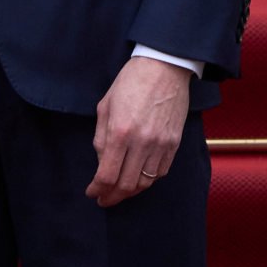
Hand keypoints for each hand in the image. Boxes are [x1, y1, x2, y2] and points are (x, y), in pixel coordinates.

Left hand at [88, 57, 191, 207]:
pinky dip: (148, 180)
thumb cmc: (131, 82)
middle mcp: (142, 142)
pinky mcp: (174, 143)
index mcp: (120, 132)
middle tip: (104, 199)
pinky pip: (161, 172)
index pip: (107, 175)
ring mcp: (161, 144)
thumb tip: (102, 163)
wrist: (164, 67)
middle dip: (112, 197)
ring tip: (120, 191)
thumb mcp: (105, 106)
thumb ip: (101, 138)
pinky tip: (138, 177)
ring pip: (145, 183)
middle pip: (126, 185)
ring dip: (130, 191)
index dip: (97, 190)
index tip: (92, 193)